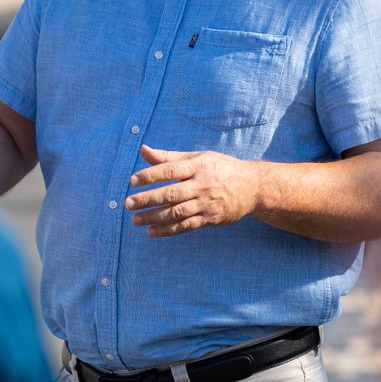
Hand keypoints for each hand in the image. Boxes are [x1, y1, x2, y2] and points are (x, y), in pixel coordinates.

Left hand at [125, 145, 260, 236]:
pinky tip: (151, 231)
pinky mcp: (210, 218)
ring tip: (135, 220)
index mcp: (198, 166)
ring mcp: (206, 203)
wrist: (252, 187)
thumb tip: (143, 150)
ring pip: (176, 212)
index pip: (170, 170)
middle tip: (128, 203)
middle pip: (171, 193)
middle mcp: (202, 185)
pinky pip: (186, 226)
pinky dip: (168, 230)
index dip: (150, 175)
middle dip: (148, 199)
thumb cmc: (219, 168)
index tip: (133, 180)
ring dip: (154, 217)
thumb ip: (168, 157)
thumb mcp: (197, 157)